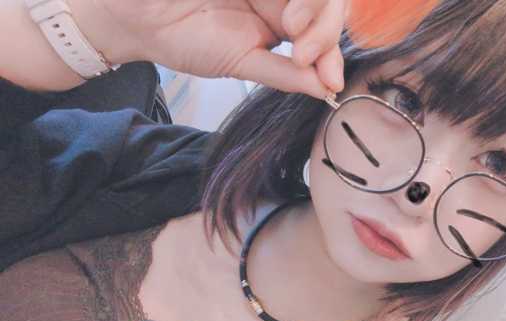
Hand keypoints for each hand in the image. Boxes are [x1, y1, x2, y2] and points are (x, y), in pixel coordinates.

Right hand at [78, 0, 348, 98]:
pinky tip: (291, 11)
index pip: (322, 32)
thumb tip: (327, 91)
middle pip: (326, 3)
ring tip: (294, 22)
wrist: (137, 16)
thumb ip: (284, 74)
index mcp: (281, 22)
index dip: (332, 51)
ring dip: (316, 4)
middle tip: (303, 49)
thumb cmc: (186, 40)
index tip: (330, 79)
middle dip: (326, 27)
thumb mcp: (240, 63)